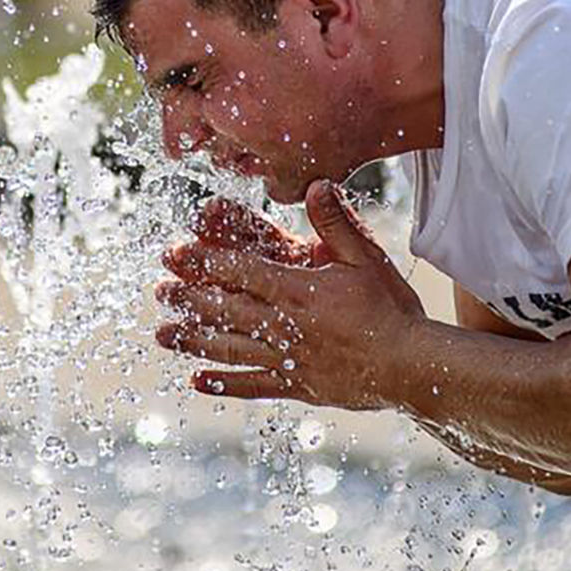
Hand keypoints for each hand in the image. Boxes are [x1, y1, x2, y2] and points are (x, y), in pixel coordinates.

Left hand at [155, 180, 425, 409]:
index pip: (241, 270)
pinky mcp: (296, 386)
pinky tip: (196, 381)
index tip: (176, 253)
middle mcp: (284, 325)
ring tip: (162, 335)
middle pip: (225, 309)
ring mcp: (287, 359)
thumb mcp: (365, 256)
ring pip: (229, 348)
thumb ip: (336, 222)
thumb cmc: (391, 308)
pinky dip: (223, 383)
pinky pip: (252, 385)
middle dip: (189, 299)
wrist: (411, 366)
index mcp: (297, 289)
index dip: (205, 260)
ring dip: (192, 340)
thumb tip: (315, 184)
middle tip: (159, 292)